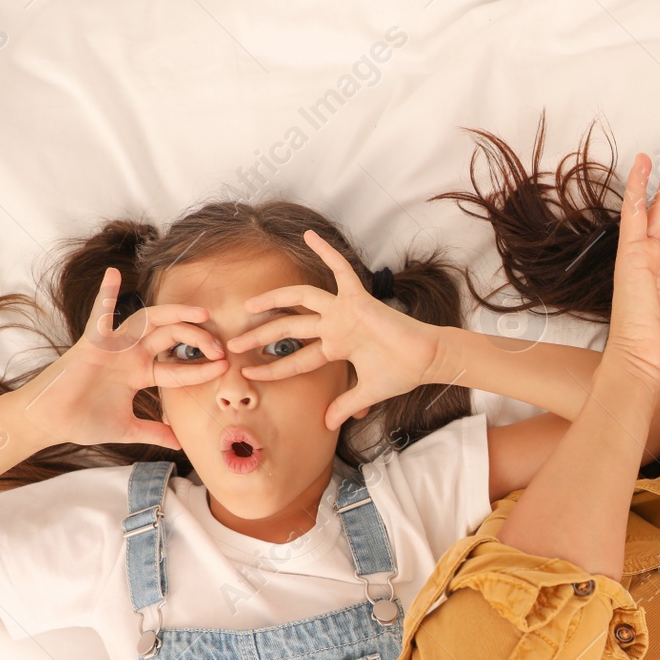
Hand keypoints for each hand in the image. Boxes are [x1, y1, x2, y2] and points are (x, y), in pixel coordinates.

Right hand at [16, 267, 221, 449]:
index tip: (224, 367)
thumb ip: (154, 432)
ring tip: (200, 313)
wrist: (50, 424)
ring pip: (148, 321)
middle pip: (170, 337)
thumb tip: (180, 444)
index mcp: (139, 373)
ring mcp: (112, 347)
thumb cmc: (83, 423)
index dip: (202, 368)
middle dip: (196, 338)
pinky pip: (99, 315)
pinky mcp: (92, 344)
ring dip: (174, 314)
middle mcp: (129, 355)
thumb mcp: (128, 429)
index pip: (178, 367)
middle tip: (219, 345)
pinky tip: (113, 275)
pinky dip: (105, 294)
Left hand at [225, 230, 443, 430]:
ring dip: (276, 298)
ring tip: (250, 303)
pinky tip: (310, 235)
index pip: (298, 358)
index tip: (250, 373)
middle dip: (261, 336)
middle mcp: (336, 326)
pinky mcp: (358, 299)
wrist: (426, 361)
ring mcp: (345, 311)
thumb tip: (327, 424)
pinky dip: (327, 252)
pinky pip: (340, 270)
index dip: (274, 368)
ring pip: (303, 297)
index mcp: (337, 347)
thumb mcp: (366, 393)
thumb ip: (344, 405)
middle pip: (290, 328)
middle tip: (234, 344)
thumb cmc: (401, 373)